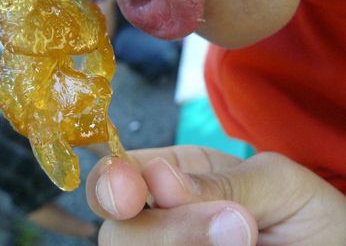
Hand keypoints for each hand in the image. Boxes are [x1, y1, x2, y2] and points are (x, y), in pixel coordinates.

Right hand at [86, 146, 345, 245]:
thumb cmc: (305, 215)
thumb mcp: (276, 183)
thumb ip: (221, 182)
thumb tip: (158, 179)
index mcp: (170, 178)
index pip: (116, 175)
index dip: (110, 182)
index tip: (131, 194)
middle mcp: (160, 222)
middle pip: (116, 232)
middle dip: (165, 231)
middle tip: (237, 228)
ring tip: (246, 242)